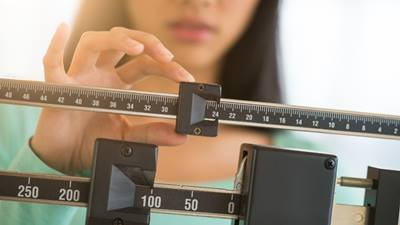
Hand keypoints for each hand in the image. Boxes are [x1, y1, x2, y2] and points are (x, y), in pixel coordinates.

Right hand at [31, 24, 194, 173]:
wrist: (66, 157)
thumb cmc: (92, 140)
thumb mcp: (128, 136)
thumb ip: (152, 134)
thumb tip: (180, 136)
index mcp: (118, 83)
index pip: (145, 64)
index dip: (167, 68)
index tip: (186, 78)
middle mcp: (100, 75)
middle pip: (123, 44)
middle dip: (148, 44)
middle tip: (168, 57)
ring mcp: (79, 77)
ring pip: (94, 43)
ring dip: (116, 40)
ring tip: (138, 48)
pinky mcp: (58, 89)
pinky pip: (52, 64)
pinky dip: (55, 46)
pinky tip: (63, 29)